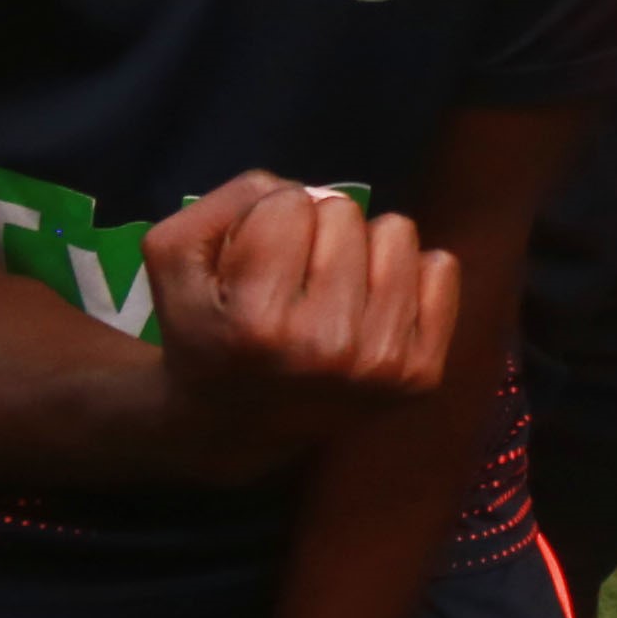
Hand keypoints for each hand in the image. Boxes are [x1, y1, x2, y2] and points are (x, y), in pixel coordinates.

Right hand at [145, 173, 459, 452]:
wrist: (235, 426)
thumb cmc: (205, 328)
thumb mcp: (174, 258)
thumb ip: (227, 201)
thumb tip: (308, 191)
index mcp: (255, 324)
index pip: (289, 204)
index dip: (267, 221)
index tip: (254, 262)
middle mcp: (323, 348)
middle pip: (344, 213)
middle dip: (315, 232)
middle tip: (292, 280)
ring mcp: (378, 365)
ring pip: (397, 230)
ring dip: (363, 248)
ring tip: (331, 290)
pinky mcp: (420, 374)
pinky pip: (442, 267)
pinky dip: (408, 275)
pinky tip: (370, 309)